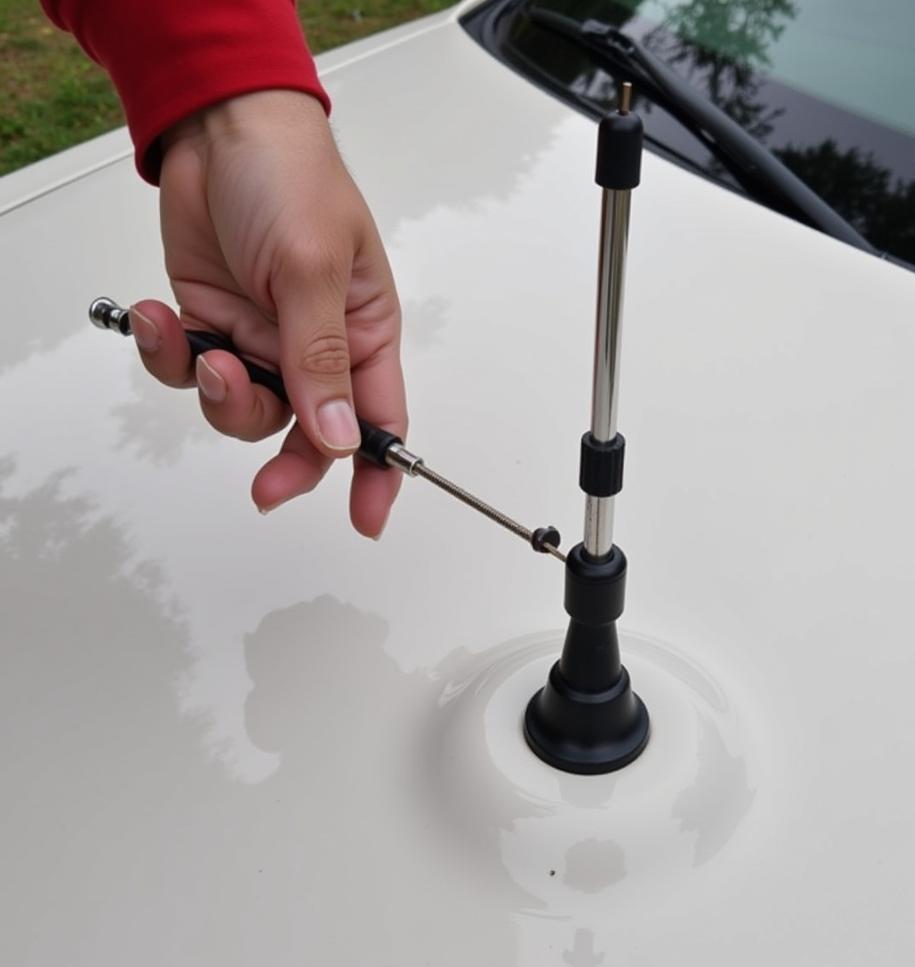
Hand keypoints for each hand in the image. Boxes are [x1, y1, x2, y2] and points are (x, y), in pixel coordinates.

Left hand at [128, 89, 405, 537]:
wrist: (216, 126)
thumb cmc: (291, 177)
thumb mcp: (314, 270)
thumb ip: (321, 361)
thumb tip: (340, 439)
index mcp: (364, 334)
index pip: (380, 419)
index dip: (377, 475)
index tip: (368, 519)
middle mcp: (316, 347)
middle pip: (310, 435)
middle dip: (287, 462)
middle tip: (266, 488)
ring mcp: (261, 340)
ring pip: (245, 412)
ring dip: (223, 396)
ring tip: (208, 351)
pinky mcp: (210, 327)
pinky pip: (189, 372)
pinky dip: (168, 355)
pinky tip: (160, 319)